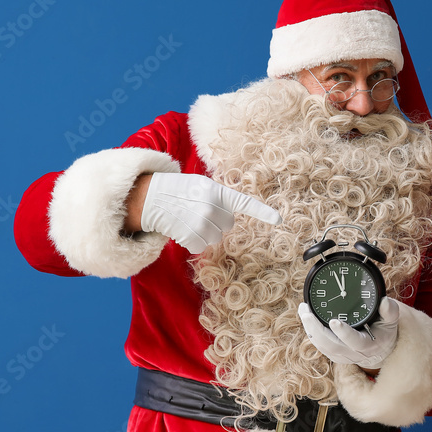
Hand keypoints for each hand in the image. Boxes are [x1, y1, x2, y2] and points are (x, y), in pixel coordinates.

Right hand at [139, 172, 281, 253]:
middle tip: (200, 212)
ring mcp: (203, 224)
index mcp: (217, 192)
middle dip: (217, 222)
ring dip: (205, 232)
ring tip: (189, 219)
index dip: (264, 213)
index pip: (245, 203)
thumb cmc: (178, 191)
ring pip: (216, 237)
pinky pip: (203, 246)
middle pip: (228, 225)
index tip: (279, 220)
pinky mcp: (193, 238)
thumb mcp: (201, 185)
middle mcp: (213, 208)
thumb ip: (219, 198)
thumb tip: (229, 217)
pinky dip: (194, 241)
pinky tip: (183, 229)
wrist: (151, 198)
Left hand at [297, 297, 399, 368]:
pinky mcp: (334, 354)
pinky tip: (306, 317)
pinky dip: (311, 332)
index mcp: (368, 345)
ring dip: (310, 330)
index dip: (344, 333)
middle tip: (307, 313)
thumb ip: (390, 311)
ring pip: (322, 346)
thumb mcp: (391, 321)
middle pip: (331, 346)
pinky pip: (319, 345)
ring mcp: (342, 355)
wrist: (380, 350)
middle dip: (316, 330)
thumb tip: (384, 301)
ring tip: (304, 311)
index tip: (334, 321)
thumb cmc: (384, 331)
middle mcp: (353, 353)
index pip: (354, 342)